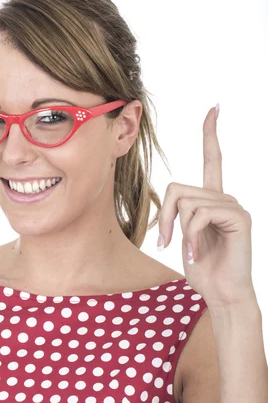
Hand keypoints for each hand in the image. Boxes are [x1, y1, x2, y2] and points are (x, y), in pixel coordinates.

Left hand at [158, 105, 255, 308]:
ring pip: (186, 201)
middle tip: (165, 240)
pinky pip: (199, 214)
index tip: (214, 109)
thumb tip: (171, 200)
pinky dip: (190, 237)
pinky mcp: (238, 217)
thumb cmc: (203, 269)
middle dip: (164, 216)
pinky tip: (196, 253)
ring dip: (177, 230)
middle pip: (177, 188)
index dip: (211, 134)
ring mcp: (233, 206)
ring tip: (187, 250)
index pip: (213, 160)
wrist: (221, 293)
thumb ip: (180, 213)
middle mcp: (225, 198)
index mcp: (212, 200)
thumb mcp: (183, 236)